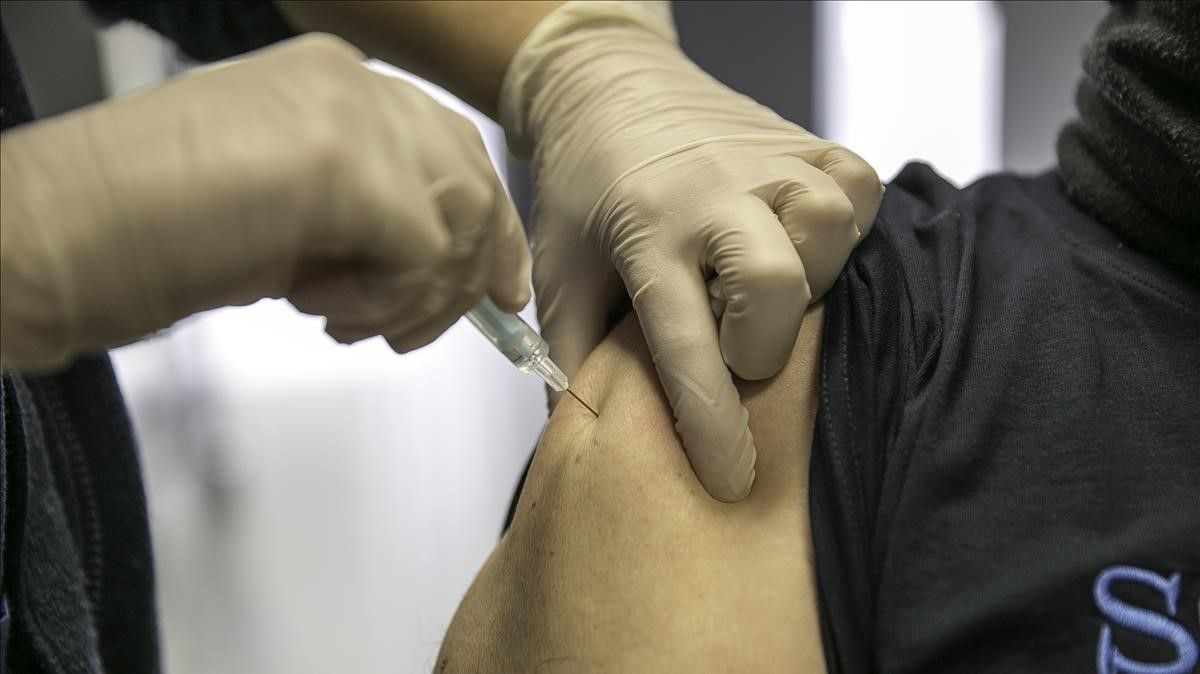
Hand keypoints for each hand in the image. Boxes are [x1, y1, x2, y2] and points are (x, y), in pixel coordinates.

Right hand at [1, 34, 528, 371]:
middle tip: (428, 328)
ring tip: (355, 323)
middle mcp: (351, 83)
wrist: (53, 237)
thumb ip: (363, 218)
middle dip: (470, 270)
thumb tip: (433, 266)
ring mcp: (351, 116)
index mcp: (334, 81)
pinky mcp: (346, 168)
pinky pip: (425, 255)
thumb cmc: (146, 233)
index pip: (449, 148)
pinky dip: (390, 303)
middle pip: (471, 179)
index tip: (496, 286)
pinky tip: (327, 312)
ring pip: (459, 220)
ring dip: (421, 296)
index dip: (484, 225)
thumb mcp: (285, 213)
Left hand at [501, 2, 882, 500]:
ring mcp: (769, 160)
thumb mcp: (559, 276)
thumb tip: (597, 444)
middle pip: (775, 283)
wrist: (608, 89)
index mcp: (644, 231)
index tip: (732, 479)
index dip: (712, 422)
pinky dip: (843, 229)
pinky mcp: (808, 142)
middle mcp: (712, 190)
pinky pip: (860, 190)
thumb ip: (578, 358)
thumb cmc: (582, 195)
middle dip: (761, 344)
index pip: (684, 341)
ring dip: (805, 281)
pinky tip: (800, 244)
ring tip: (762, 289)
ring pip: (829, 233)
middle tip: (733, 344)